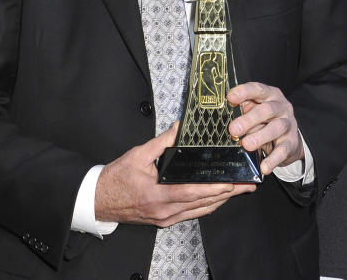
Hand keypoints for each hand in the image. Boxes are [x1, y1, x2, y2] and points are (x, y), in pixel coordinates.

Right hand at [95, 122, 255, 226]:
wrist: (99, 200)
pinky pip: (192, 214)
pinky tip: (217, 198)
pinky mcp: (165, 220)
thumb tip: (181, 126)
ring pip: (200, 211)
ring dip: (221, 200)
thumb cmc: (116, 178)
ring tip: (239, 189)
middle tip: (247, 184)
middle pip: (203, 204)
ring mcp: (166, 218)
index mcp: (158, 195)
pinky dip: (207, 205)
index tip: (233, 182)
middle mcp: (165, 211)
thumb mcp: (138, 155)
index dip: (215, 189)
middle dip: (228, 194)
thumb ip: (163, 142)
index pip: (193, 193)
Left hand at [227, 82, 303, 175]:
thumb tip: (224, 116)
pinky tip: (264, 167)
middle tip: (234, 129)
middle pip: (267, 110)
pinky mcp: (291, 143)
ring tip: (246, 145)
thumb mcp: (255, 111)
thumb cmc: (266, 120)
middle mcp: (281, 107)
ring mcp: (288, 124)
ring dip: (260, 136)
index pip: (258, 89)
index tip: (230, 98)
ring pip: (276, 128)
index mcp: (270, 95)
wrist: (289, 138)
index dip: (244, 92)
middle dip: (249, 119)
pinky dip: (273, 159)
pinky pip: (283, 151)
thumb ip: (244, 110)